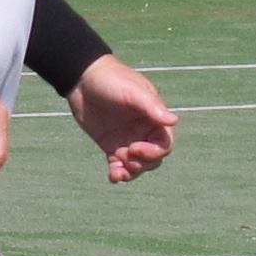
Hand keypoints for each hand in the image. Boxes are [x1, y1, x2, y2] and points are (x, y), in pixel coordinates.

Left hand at [64, 55, 175, 181]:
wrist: (82, 78)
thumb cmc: (112, 80)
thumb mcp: (133, 91)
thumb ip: (151, 107)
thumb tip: (173, 121)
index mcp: (154, 120)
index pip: (164, 144)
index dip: (154, 152)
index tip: (135, 148)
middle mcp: (144, 132)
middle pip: (153, 158)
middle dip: (143, 163)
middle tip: (127, 158)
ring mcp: (128, 139)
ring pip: (137, 164)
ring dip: (131, 172)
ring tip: (119, 172)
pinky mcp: (111, 144)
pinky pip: (119, 164)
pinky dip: (118, 173)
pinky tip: (113, 177)